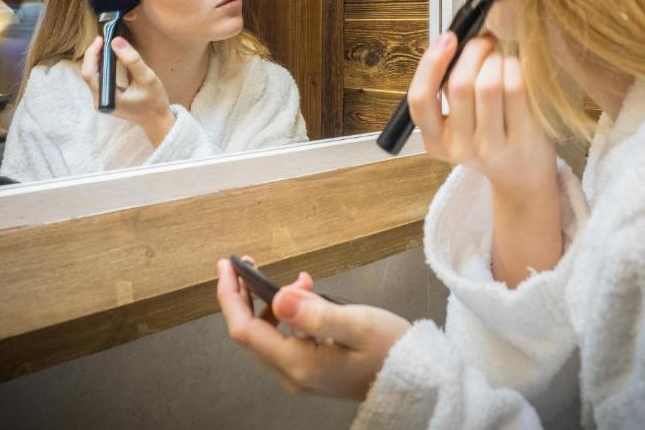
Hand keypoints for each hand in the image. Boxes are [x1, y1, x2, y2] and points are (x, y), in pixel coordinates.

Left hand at [81, 35, 175, 145]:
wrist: (157, 120)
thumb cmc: (154, 102)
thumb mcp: (147, 79)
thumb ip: (132, 60)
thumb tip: (116, 41)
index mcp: (106, 99)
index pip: (89, 73)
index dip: (92, 54)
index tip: (101, 39)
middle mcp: (99, 100)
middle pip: (88, 73)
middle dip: (94, 54)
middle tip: (104, 39)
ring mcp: (101, 100)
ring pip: (92, 75)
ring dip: (97, 59)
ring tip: (106, 44)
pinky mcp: (105, 97)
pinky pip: (98, 78)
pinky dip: (102, 65)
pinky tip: (109, 56)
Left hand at [217, 258, 410, 400]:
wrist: (416, 382)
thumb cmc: (391, 350)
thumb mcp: (358, 324)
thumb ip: (316, 313)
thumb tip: (279, 297)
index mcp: (298, 364)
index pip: (244, 329)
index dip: (231, 295)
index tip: (228, 266)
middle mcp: (292, 375)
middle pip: (250, 333)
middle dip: (244, 295)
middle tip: (250, 263)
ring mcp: (300, 376)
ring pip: (266, 335)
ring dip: (270, 302)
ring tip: (303, 280)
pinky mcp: (310, 371)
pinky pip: (284, 339)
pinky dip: (286, 314)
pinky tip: (308, 297)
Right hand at [408, 32, 556, 201]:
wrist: (521, 177)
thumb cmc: (488, 139)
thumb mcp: (458, 124)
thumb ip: (449, 89)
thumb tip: (455, 41)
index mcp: (435, 141)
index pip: (420, 99)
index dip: (430, 64)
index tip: (447, 39)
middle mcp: (460, 147)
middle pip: (459, 86)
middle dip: (472, 52)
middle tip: (484, 41)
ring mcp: (491, 146)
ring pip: (489, 85)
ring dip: (495, 58)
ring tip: (500, 56)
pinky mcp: (522, 139)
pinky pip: (516, 90)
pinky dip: (514, 67)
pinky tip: (515, 65)